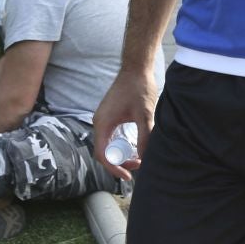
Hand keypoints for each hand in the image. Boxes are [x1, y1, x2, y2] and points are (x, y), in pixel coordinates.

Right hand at [91, 67, 160, 181]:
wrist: (136, 68)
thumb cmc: (139, 88)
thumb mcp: (145, 115)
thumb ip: (144, 137)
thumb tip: (144, 158)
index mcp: (103, 123)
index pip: (102, 154)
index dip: (114, 168)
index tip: (128, 175)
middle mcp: (99, 122)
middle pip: (103, 152)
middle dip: (118, 162)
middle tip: (137, 166)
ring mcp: (103, 119)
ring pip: (107, 145)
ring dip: (119, 154)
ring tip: (137, 160)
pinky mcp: (110, 116)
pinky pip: (110, 137)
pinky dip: (120, 145)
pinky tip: (133, 148)